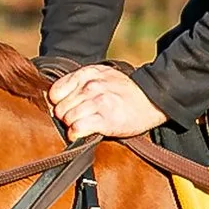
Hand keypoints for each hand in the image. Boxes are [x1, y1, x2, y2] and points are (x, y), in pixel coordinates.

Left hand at [49, 63, 167, 140]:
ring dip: (73, 126)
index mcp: (88, 74)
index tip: (68, 108)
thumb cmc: (126, 91)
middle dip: (66, 117)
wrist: (152, 99)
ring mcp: (98, 102)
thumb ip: (82, 82)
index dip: (59, 103)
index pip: (56, 92)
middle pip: (60, 109)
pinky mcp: (105, 119)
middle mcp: (91, 86)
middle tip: (78, 119)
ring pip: (68, 119)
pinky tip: (81, 134)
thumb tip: (59, 97)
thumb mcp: (103, 76)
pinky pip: (78, 128)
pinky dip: (76, 134)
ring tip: (84, 125)